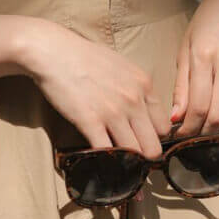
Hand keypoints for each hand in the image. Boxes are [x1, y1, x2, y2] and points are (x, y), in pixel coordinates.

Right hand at [17, 19, 171, 158]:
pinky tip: (102, 163)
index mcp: (144, 85)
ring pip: (134, 153)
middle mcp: (134, 100)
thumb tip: (143, 109)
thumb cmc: (85, 57)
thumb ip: (137, 88)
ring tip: (119, 165)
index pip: (164, 126)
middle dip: (144, 157)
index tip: (144, 144)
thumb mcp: (123, 67)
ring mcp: (113, 112)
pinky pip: (107, 152)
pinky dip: (106, 162)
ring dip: (127, 163)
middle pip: (153, 145)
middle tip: (134, 161)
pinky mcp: (90, 122)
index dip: (155, 139)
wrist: (54, 52)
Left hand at [170, 0, 218, 137]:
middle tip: (194, 142)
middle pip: (217, 114)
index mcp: (204, 58)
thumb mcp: (185, 49)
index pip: (197, 107)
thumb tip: (177, 118)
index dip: (188, 129)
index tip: (181, 137)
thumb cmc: (208, 21)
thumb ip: (181, 86)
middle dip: (204, 135)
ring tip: (212, 140)